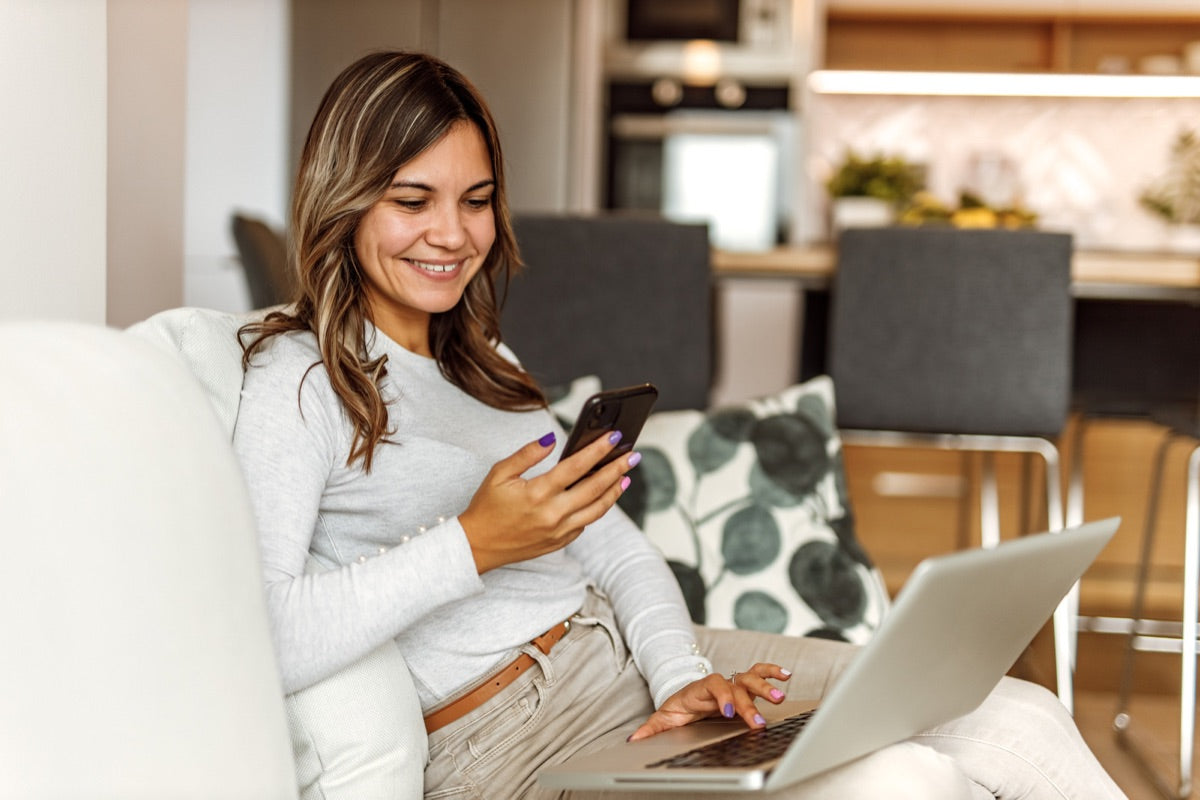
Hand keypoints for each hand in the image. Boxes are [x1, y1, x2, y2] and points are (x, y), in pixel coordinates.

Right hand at [460, 429, 639, 573]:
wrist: (478, 546)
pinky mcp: (559, 542)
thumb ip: (527, 454)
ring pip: (597, 509)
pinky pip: (585, 523)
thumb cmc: (486, 507)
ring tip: (624, 476)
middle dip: (617, 469)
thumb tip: (552, 440)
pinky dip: (597, 508)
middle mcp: (553, 514)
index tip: (615, 438)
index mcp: (538, 493)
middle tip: (633, 456)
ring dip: (614, 491)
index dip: (598, 450)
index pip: (576, 466)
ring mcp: (559, 531)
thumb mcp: (499, 473)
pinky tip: (603, 496)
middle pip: (595, 487)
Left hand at [627, 663, 791, 741]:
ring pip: (750, 679)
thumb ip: (651, 729)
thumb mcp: (663, 719)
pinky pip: (758, 674)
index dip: (723, 698)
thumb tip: (632, 741)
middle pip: (736, 687)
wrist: (685, 696)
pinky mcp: (743, 686)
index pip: (714, 687)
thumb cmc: (678, 708)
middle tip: (758, 721)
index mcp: (700, 690)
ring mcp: (732, 684)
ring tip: (781, 696)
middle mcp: (719, 685)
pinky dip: (772, 672)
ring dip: (766, 686)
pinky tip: (786, 676)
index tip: (729, 713)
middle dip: (748, 703)